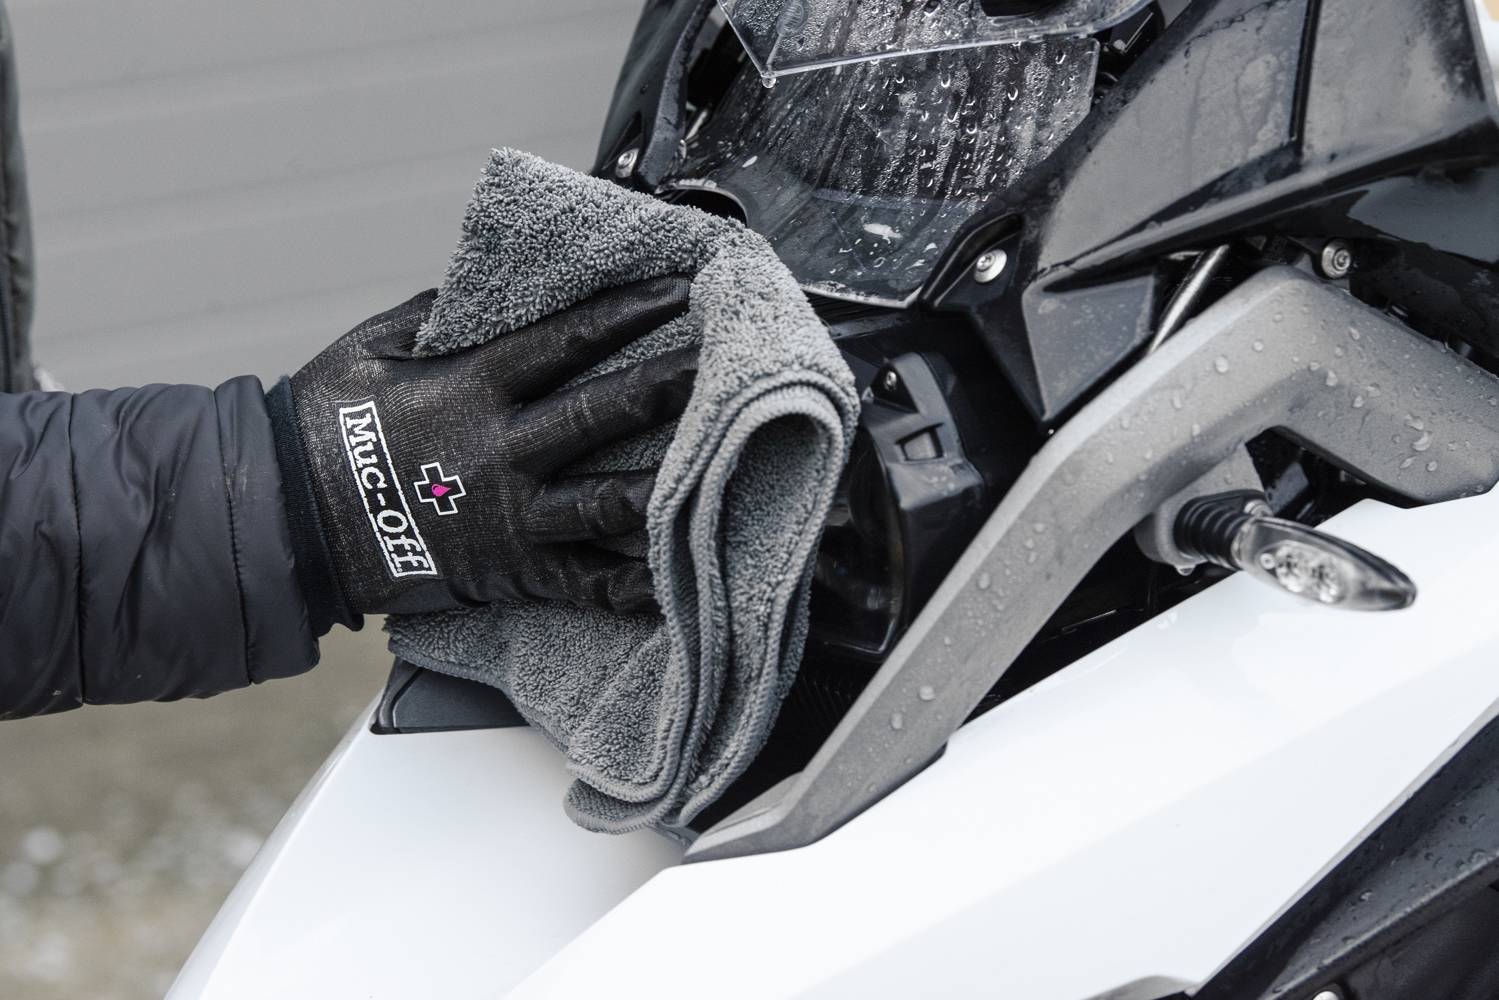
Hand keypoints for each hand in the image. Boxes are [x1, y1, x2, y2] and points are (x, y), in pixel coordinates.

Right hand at [274, 275, 694, 618]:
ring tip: (728, 463)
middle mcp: (502, 454)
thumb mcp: (367, 348)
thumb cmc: (322, 430)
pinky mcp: (512, 573)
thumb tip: (485, 286)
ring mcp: (511, 519)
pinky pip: (588, 585)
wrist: (288, 526)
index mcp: (471, 388)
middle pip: (604, 414)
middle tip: (726, 362)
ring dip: (672, 479)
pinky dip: (637, 583)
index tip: (678, 287)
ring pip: (610, 502)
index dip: (628, 310)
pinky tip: (682, 572)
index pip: (568, 339)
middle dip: (670, 385)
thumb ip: (435, 314)